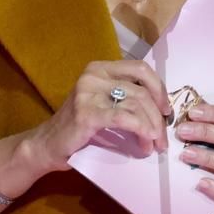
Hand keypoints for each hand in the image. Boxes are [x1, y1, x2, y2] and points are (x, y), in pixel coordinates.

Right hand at [26, 61, 171, 173]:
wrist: (48, 145)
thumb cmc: (79, 127)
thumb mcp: (103, 103)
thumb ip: (125, 97)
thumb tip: (162, 108)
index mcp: (100, 68)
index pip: (140, 68)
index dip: (159, 88)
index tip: (166, 110)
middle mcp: (94, 74)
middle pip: (141, 90)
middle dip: (158, 116)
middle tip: (162, 138)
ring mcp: (88, 92)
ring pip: (136, 104)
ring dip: (152, 128)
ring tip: (154, 146)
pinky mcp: (86, 113)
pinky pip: (123, 118)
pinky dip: (140, 130)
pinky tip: (145, 142)